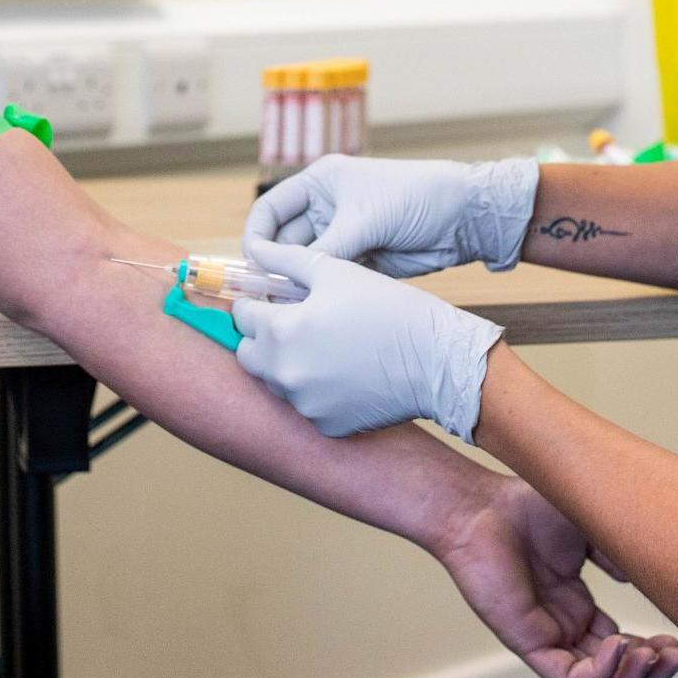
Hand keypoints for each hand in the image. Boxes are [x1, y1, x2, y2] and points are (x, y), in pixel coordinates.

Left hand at [234, 239, 504, 439]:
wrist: (436, 360)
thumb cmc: (389, 308)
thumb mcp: (334, 272)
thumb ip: (286, 262)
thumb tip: (255, 252)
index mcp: (281, 330)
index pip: (242, 315)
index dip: (257, 303)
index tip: (273, 300)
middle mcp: (285, 372)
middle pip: (248, 354)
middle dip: (263, 337)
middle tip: (294, 324)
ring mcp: (304, 404)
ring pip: (275, 381)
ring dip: (287, 363)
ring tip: (324, 346)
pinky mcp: (325, 425)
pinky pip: (305, 405)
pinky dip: (315, 390)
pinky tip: (344, 373)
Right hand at [245, 155, 540, 276]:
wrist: (463, 216)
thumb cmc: (414, 197)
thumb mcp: (362, 219)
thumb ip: (323, 248)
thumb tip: (286, 277)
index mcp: (319, 184)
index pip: (270, 210)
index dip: (257, 236)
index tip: (254, 265)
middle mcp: (325, 209)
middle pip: (284, 242)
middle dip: (276, 266)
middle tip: (269, 296)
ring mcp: (343, 236)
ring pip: (306, 265)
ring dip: (299, 283)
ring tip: (293, 305)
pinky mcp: (361, 261)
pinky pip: (330, 279)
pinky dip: (323, 292)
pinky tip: (319, 306)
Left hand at [431, 477, 677, 677]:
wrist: (483, 505)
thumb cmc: (526, 508)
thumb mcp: (588, 530)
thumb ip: (617, 556)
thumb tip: (644, 575)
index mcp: (575, 606)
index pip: (620, 646)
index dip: (651, 651)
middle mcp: (561, 626)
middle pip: (613, 670)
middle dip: (650, 671)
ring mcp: (544, 636)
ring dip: (630, 676)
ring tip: (655, 655)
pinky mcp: (526, 641)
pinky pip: (568, 677)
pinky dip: (599, 672)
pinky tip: (620, 646)